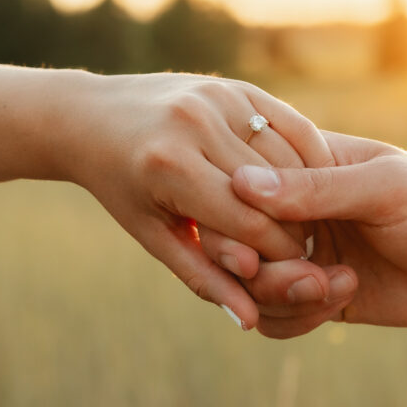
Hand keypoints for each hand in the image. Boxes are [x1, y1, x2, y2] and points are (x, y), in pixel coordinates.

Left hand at [56, 72, 333, 327]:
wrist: (92, 116)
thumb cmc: (122, 187)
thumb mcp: (155, 236)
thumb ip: (204, 278)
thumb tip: (250, 323)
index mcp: (170, 167)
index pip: (249, 222)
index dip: (279, 254)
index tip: (295, 270)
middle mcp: (195, 125)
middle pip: (275, 191)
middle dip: (297, 227)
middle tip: (308, 250)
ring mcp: (217, 97)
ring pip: (291, 156)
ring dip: (311, 192)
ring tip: (309, 221)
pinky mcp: (235, 84)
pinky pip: (293, 122)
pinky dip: (310, 155)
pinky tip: (314, 182)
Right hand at [213, 132, 406, 337]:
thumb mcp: (384, 189)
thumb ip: (316, 188)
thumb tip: (241, 183)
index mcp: (303, 165)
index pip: (238, 188)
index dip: (236, 221)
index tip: (260, 246)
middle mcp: (294, 210)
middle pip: (234, 243)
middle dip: (260, 269)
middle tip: (307, 275)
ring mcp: (302, 254)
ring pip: (250, 286)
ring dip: (284, 295)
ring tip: (332, 287)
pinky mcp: (315, 294)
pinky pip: (275, 316)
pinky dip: (298, 316)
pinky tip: (344, 297)